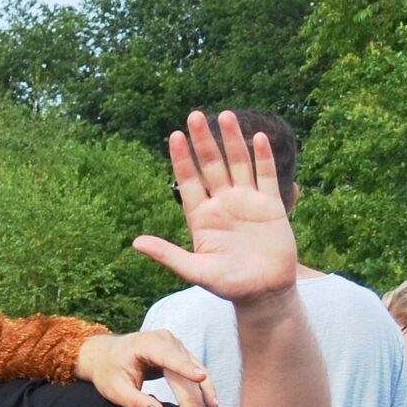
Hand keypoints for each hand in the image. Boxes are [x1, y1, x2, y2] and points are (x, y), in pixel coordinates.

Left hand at [77, 328, 216, 406]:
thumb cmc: (108, 371)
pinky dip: (202, 388)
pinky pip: (195, 372)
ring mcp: (177, 347)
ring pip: (195, 372)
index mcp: (148, 344)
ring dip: (202, 395)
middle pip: (184, 372)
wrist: (106, 354)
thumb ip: (135, 402)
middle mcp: (167, 341)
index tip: (200, 377)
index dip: (185, 368)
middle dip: (192, 398)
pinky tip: (209, 404)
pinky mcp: (182, 355)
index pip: (169, 358)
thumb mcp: (114, 389)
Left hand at [133, 110, 301, 307]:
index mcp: (201, 218)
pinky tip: (256, 137)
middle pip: (211, 166)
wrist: (263, 292)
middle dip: (203, 141)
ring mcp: (247, 202)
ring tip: (224, 115)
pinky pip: (266, 176)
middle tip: (194, 115)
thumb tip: (135, 242)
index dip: (181, 160)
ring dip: (231, 140)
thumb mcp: (195, 271)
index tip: (174, 136)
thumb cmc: (228, 285)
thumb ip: (168, 254)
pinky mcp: (271, 205)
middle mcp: (223, 205)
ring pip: (237, 164)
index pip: (188, 182)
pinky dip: (262, 157)